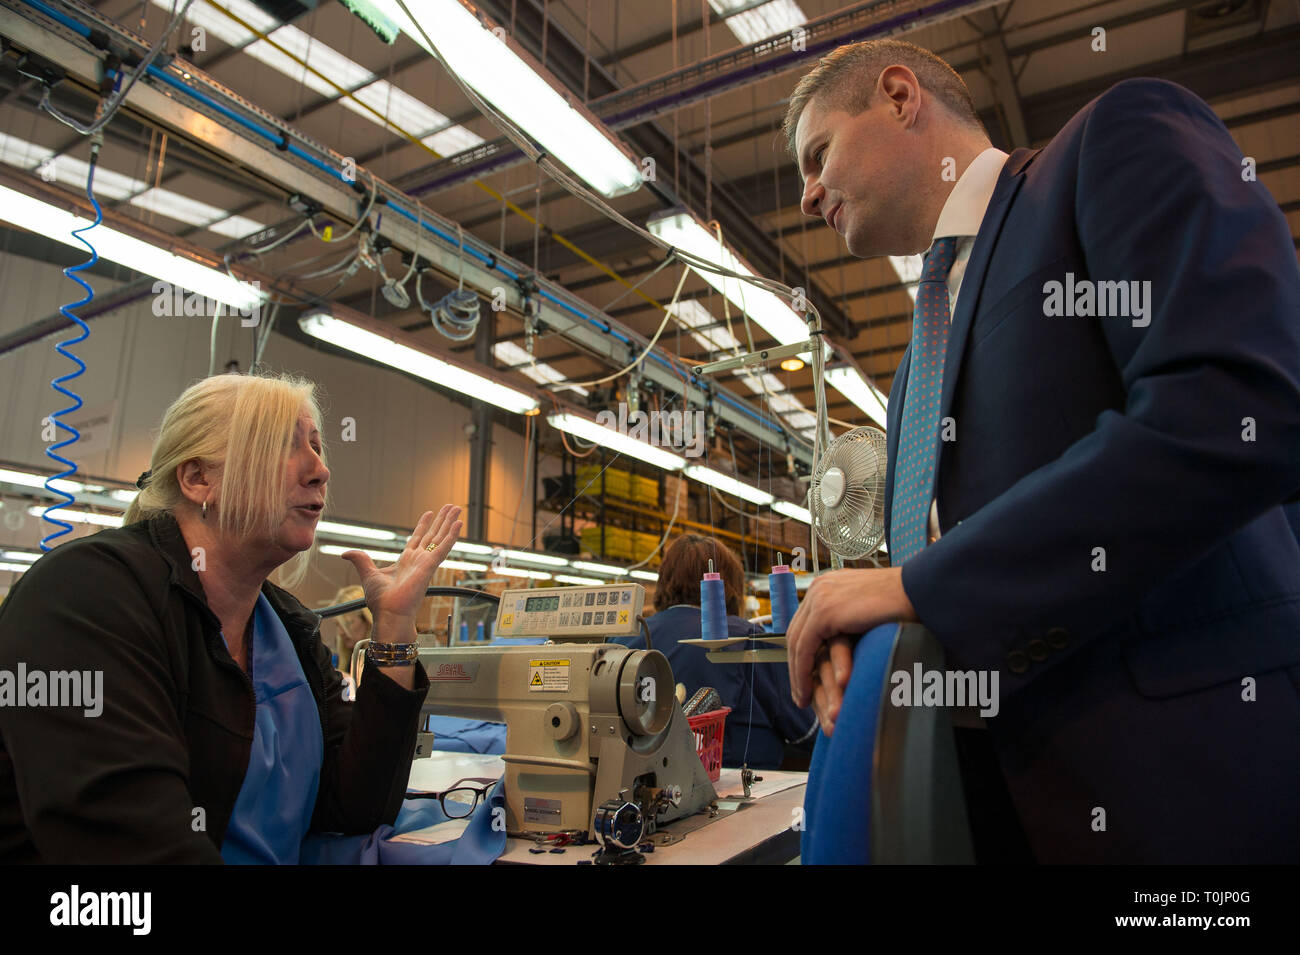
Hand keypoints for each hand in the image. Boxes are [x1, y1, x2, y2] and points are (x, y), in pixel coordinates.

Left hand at [340, 505, 462, 630]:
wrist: (389, 612)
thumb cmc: (381, 600)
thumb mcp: (368, 573)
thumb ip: (361, 560)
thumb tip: (346, 553)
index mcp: (406, 561)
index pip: (418, 538)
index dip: (424, 525)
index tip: (430, 513)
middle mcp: (419, 560)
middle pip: (433, 535)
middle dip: (441, 521)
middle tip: (450, 507)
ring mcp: (426, 562)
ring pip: (441, 538)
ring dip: (449, 523)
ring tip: (457, 509)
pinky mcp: (431, 566)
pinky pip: (444, 547)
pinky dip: (452, 535)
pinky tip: (459, 524)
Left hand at [786, 567, 916, 735]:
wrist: (921, 592)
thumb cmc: (907, 603)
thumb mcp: (869, 612)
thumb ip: (853, 621)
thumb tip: (845, 642)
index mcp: (830, 584)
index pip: (805, 623)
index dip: (802, 652)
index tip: (806, 677)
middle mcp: (820, 587)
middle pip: (797, 632)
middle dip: (797, 666)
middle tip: (800, 694)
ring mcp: (820, 597)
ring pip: (797, 643)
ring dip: (798, 675)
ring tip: (804, 700)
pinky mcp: (825, 612)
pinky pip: (804, 648)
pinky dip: (803, 673)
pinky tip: (808, 693)